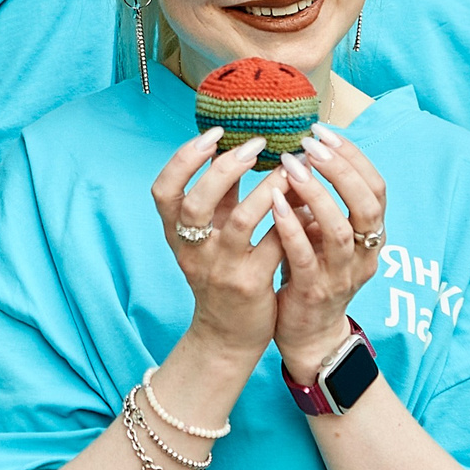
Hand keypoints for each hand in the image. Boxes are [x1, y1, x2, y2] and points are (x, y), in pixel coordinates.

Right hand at [152, 129, 285, 358]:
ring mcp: (221, 270)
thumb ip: (217, 195)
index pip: (163, 191)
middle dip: (226, 169)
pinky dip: (292, 219)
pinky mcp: (251, 286)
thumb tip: (229, 144)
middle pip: (197, 203)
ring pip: (242, 221)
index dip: (182, 160)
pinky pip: (275, 244)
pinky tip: (306, 201)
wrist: (227, 334)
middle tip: (257, 145)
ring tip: (290, 168)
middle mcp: (193, 251)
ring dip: (269, 189)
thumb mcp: (209, 235)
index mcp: (176, 234)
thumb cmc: (220, 272)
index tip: (212, 136)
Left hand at [270, 124, 388, 370]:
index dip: (354, 158)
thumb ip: (323, 201)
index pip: (376, 187)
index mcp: (371, 235)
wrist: (308, 333)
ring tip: (290, 167)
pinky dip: (292, 227)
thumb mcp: (325, 234)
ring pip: (341, 230)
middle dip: (340, 170)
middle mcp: (365, 253)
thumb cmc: (314, 272)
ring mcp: (342, 275)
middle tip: (310, 144)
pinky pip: (306, 257)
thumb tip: (306, 152)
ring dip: (316, 194)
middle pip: (368, 205)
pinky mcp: (315, 293)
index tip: (325, 132)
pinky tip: (275, 203)